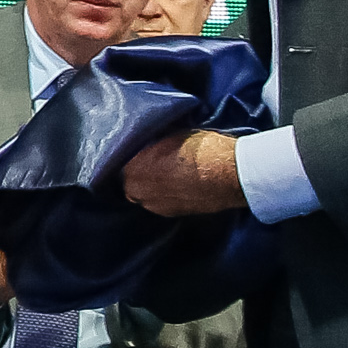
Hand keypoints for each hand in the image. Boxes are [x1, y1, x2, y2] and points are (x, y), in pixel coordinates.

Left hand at [123, 129, 245, 216]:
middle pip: (130, 180)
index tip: (142, 151)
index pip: (119, 161)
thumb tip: (149, 139)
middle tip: (155, 162)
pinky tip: (181, 185)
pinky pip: (161, 202)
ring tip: (170, 174)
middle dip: (139, 173)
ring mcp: (153, 205)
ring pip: (145, 194)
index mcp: (130, 167)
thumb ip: (153, 142)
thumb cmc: (201, 149)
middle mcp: (135, 190)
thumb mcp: (171, 133)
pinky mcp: (171, 214)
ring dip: (152, 186)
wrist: (228, 174)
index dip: (133, 156)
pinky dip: (167, 195)